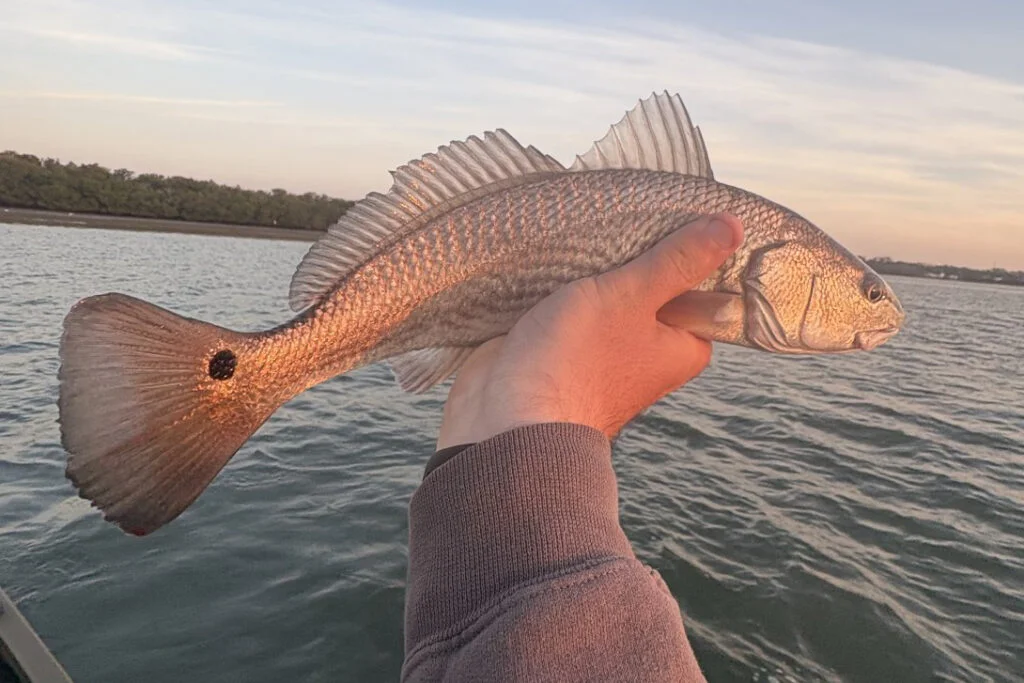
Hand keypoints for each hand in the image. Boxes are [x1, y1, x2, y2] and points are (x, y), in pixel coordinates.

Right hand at [436, 214, 743, 448]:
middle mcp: (649, 355)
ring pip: (609, 299)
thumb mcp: (633, 295)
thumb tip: (733, 227)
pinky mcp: (566, 354)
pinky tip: (554, 268)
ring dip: (593, 275)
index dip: (684, 254)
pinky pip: (574, 312)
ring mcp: (605, 356)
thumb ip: (678, 261)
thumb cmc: (577, 361)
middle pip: (651, 289)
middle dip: (630, 261)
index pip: (700, 288)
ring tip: (581, 246)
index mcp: (681, 348)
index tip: (666, 221)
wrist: (507, 415)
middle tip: (618, 227)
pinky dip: (564, 292)